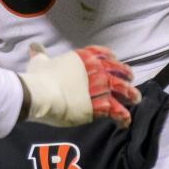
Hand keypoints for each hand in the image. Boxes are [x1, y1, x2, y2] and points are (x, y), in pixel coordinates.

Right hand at [19, 44, 140, 127]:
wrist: (41, 94)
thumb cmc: (39, 77)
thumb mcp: (39, 61)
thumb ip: (40, 54)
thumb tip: (33, 46)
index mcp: (83, 57)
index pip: (102, 53)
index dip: (111, 58)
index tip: (114, 61)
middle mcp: (95, 70)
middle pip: (117, 70)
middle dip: (125, 75)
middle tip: (129, 80)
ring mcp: (100, 87)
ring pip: (122, 89)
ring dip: (131, 94)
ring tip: (135, 100)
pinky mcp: (100, 106)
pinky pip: (117, 111)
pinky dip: (123, 117)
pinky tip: (124, 122)